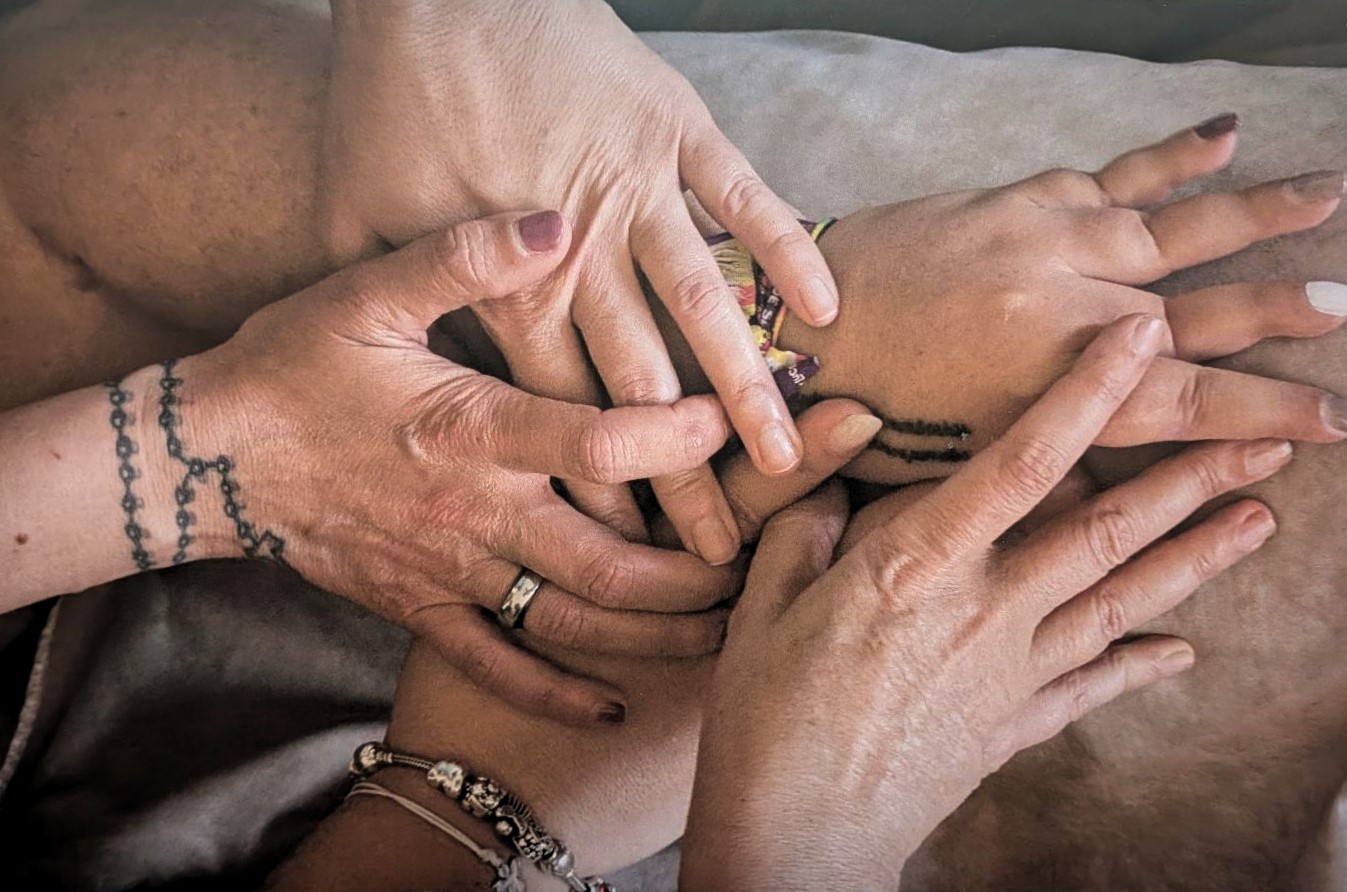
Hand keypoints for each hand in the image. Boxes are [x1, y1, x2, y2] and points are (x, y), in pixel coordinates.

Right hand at [183, 212, 739, 725]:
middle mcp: (475, 515)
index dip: (680, 437)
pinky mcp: (421, 610)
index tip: (741, 426)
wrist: (206, 458)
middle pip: (612, 562)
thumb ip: (464, 258)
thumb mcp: (370, 292)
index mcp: (472, 431)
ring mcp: (450, 574)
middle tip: (769, 559)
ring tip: (728, 628)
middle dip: (702, 568)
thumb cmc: (293, 368)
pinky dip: (559, 694)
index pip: (600, 442)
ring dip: (657, 632)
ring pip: (574, 622)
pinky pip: (499, 668)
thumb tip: (556, 221)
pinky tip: (612, 708)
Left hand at [322, 0, 838, 563]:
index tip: (637, 551)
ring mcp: (639, 190)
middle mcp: (586, 254)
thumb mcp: (355, 222)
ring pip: (706, 310)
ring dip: (749, 391)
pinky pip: (746, 198)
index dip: (605, 485)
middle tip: (719, 551)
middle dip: (682, 476)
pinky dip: (788, 252)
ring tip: (786, 463)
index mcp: (511, 286)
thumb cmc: (387, 100)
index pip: (568, 411)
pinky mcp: (675, 129)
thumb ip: (401, 308)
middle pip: (643, 386)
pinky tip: (826, 310)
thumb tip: (419, 374)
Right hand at [682, 316, 1287, 889]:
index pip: (1022, 461)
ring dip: (1195, 560)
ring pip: (1120, 601)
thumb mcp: (765, 602)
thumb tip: (840, 469)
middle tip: (1261, 441)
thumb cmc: (765, 716)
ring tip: (1260, 521)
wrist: (797, 838)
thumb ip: (810, 522)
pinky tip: (1188, 650)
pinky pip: (1094, 686)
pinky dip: (1143, 665)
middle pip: (1103, 531)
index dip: (1087, 394)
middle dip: (1186, 478)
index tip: (1141, 340)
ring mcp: (1009, 672)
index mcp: (918, 566)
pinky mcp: (1013, 724)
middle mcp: (984, 610)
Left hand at [778, 115, 1346, 483]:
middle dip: (1281, 314)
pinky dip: (1171, 158)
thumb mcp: (961, 463)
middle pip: (1198, 310)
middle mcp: (1060, 307)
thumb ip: (1050, 465)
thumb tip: (1125, 482)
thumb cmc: (866, 411)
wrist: (790, 321)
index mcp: (1045, 387)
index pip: (1184, 402)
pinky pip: (1112, 174)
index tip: (1335, 424)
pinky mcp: (1017, 201)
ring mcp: (1043, 241)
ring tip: (1331, 196)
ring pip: (1173, 229)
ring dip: (1256, 217)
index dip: (1265, 416)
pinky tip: (1227, 135)